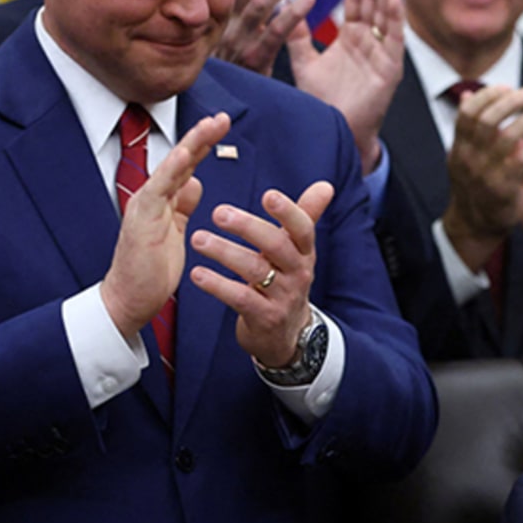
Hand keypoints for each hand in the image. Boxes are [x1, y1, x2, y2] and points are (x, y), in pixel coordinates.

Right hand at [99, 113, 231, 340]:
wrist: (129, 299)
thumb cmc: (150, 270)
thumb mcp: (174, 233)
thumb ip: (182, 206)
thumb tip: (194, 183)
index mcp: (162, 200)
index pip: (185, 166)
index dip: (203, 144)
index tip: (222, 125)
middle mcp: (152, 197)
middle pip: (180, 159)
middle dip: (202, 136)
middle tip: (223, 117)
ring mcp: (145, 205)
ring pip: (171, 167)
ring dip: (191, 144)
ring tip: (210, 125)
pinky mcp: (141, 217)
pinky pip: (158, 188)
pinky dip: (172, 168)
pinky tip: (186, 152)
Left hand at [190, 181, 334, 368]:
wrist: (287, 337)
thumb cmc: (286, 284)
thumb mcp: (298, 253)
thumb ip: (306, 216)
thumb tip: (325, 185)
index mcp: (303, 253)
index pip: (302, 229)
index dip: (288, 212)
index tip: (268, 195)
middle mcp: (297, 274)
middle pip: (276, 246)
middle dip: (248, 228)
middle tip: (219, 213)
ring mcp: (282, 298)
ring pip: (255, 271)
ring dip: (225, 253)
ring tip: (198, 239)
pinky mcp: (264, 318)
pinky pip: (240, 299)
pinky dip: (218, 286)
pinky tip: (198, 274)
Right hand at [216, 0, 312, 74]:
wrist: (224, 113)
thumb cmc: (228, 69)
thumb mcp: (227, 32)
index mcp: (216, 15)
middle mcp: (223, 27)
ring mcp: (237, 45)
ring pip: (259, 7)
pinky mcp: (253, 64)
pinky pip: (273, 36)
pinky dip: (291, 16)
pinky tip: (308, 0)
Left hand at [286, 0, 404, 173]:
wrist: (332, 132)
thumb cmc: (320, 102)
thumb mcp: (305, 63)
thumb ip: (298, 37)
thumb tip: (285, 9)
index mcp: (351, 38)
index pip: (356, 2)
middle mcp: (369, 42)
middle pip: (372, 2)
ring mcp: (382, 54)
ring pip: (386, 16)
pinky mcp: (390, 69)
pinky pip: (394, 40)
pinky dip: (395, 20)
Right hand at [440, 85, 522, 273]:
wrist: (475, 226)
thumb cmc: (475, 185)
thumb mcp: (465, 156)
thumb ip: (468, 129)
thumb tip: (466, 96)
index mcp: (459, 147)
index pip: (469, 112)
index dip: (489, 95)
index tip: (508, 87)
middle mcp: (468, 158)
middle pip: (489, 119)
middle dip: (515, 101)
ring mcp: (485, 173)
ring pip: (509, 135)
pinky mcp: (504, 187)